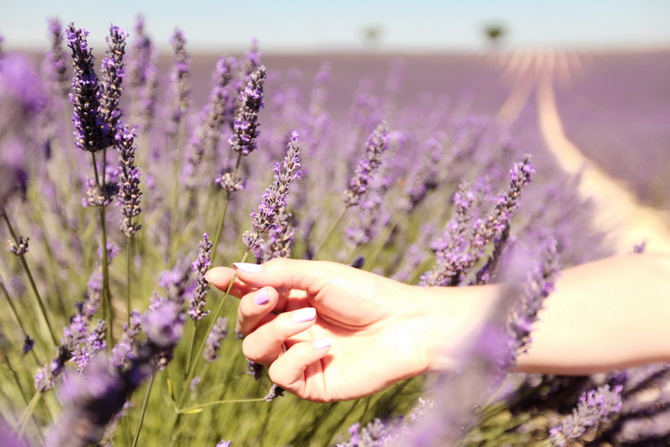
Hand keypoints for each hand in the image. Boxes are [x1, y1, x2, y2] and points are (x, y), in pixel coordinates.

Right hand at [205, 258, 464, 401]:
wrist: (405, 326)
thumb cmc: (366, 294)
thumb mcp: (320, 275)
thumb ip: (279, 274)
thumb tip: (236, 270)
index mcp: (292, 299)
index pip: (252, 293)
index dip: (231, 286)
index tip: (214, 276)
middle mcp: (290, 328)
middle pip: (246, 323)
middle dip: (251, 307)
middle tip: (272, 296)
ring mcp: (298, 355)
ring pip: (255, 350)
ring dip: (276, 331)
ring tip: (309, 318)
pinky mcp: (310, 381)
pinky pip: (282, 374)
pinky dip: (298, 357)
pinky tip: (325, 346)